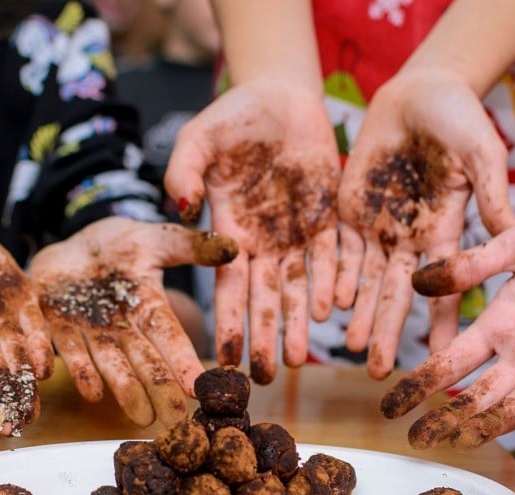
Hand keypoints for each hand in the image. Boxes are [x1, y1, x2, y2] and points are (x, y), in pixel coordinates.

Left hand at [28, 217, 237, 425]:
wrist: (72, 247)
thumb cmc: (119, 245)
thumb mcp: (156, 239)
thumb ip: (190, 246)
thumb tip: (233, 247)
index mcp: (149, 307)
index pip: (170, 336)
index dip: (183, 361)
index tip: (199, 386)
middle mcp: (123, 328)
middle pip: (144, 361)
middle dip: (159, 389)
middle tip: (175, 418)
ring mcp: (90, 331)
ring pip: (109, 363)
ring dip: (123, 389)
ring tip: (139, 414)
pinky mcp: (55, 327)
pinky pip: (68, 349)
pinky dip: (78, 370)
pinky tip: (90, 393)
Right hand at [165, 82, 338, 383]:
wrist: (281, 96)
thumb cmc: (232, 115)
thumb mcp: (200, 137)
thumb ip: (184, 168)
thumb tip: (180, 205)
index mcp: (229, 230)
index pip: (228, 285)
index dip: (228, 321)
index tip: (224, 358)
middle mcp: (263, 242)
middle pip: (265, 298)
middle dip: (264, 337)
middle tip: (264, 378)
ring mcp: (297, 234)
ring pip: (300, 288)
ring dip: (299, 324)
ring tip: (299, 362)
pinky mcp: (329, 220)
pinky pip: (334, 258)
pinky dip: (333, 284)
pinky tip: (332, 314)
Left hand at [337, 68, 514, 378]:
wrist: (416, 91)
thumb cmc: (457, 116)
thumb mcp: (479, 152)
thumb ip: (489, 191)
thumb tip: (512, 233)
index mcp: (445, 230)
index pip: (446, 287)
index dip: (443, 324)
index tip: (444, 362)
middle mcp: (410, 238)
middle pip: (397, 294)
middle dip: (389, 332)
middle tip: (380, 375)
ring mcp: (378, 228)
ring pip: (365, 280)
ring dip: (359, 314)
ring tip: (351, 350)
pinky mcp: (348, 212)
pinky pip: (338, 252)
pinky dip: (333, 278)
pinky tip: (326, 308)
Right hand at [380, 212, 514, 449]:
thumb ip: (472, 265)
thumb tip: (417, 280)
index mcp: (499, 324)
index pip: (451, 361)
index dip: (420, 383)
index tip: (390, 405)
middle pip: (477, 394)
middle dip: (446, 418)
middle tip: (418, 442)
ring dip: (491, 422)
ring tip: (462, 441)